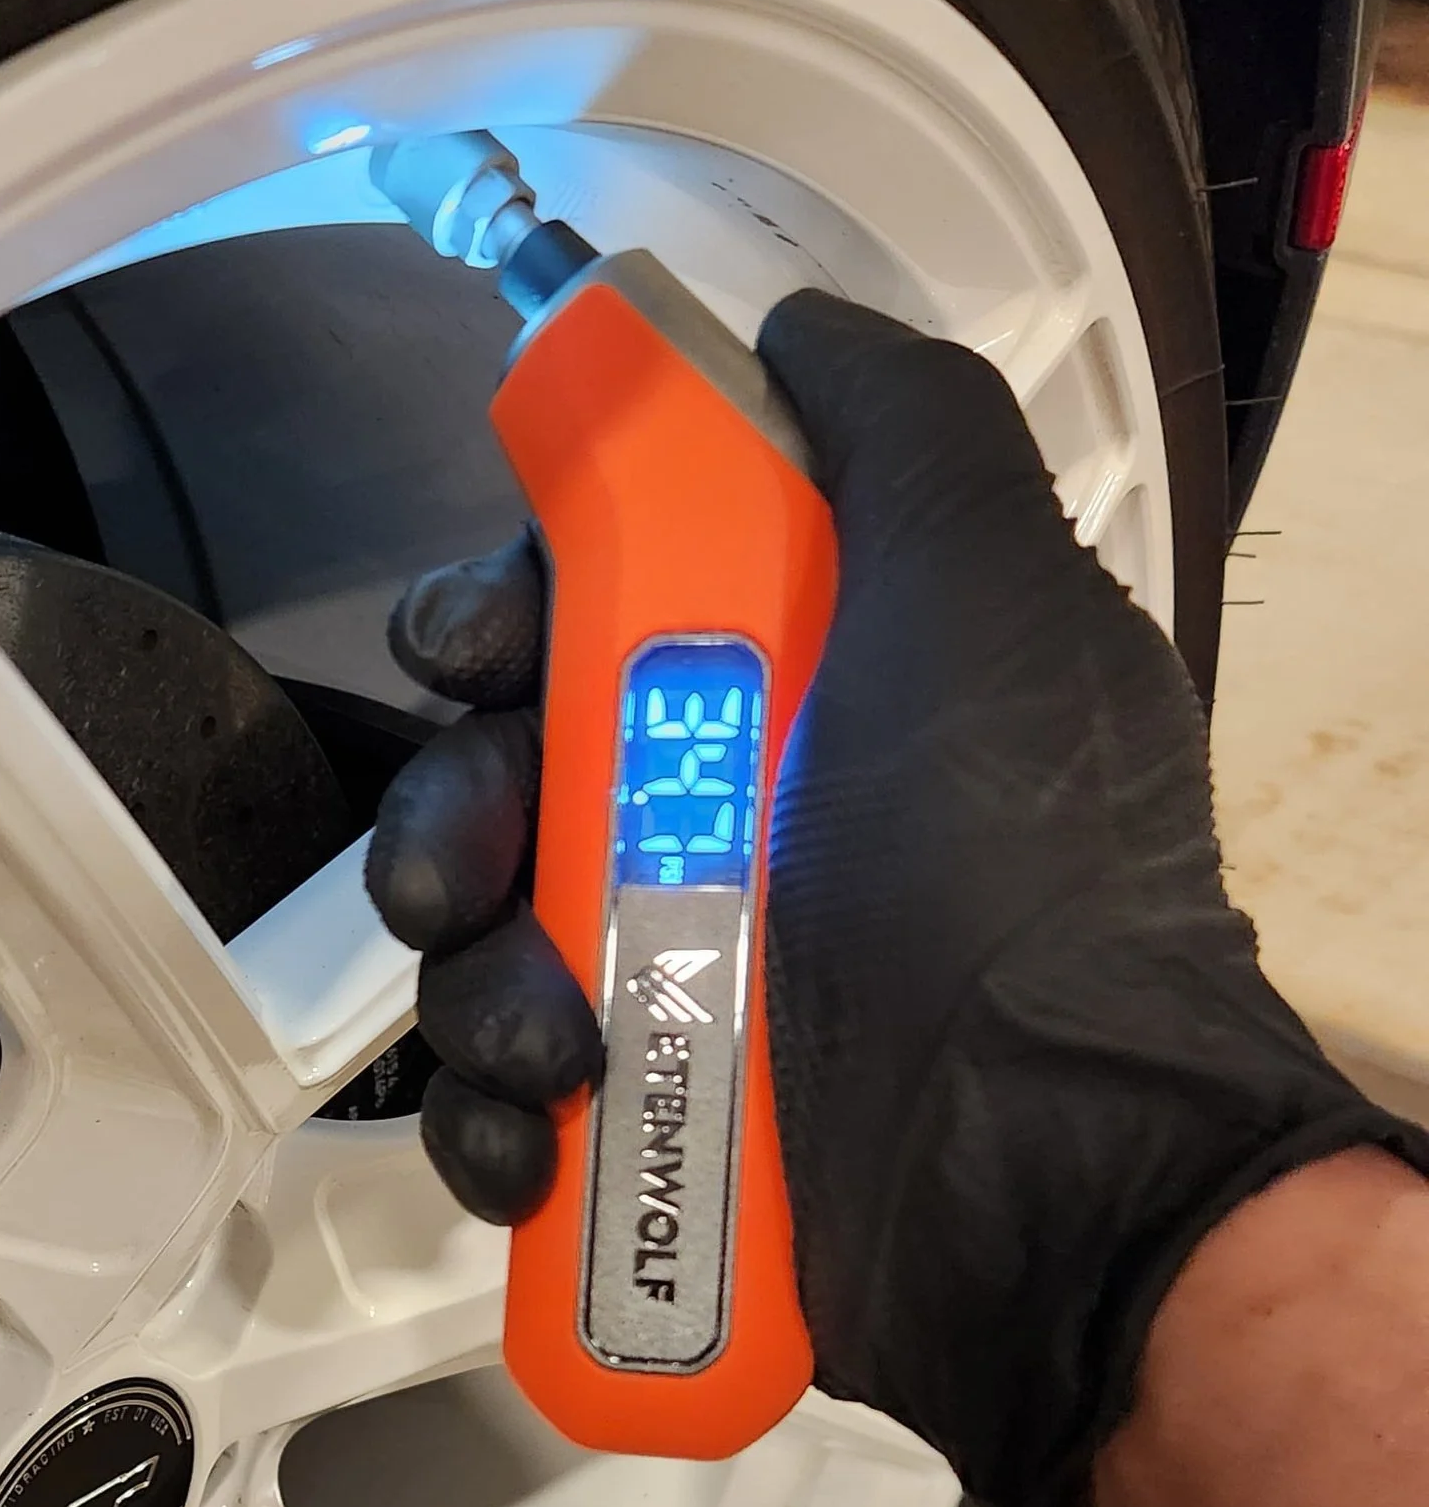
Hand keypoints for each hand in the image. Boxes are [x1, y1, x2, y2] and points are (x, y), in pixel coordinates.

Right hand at [366, 291, 1426, 1506]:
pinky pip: (500, 1108)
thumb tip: (793, 327)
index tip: (481, 651)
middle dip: (454, 817)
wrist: (1053, 1179)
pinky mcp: (646, 1138)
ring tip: (557, 1047)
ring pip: (482, 948)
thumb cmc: (1015, 879)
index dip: (508, 615)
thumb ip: (905, 432)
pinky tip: (528, 1146)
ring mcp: (687, 993)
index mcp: (805, 691)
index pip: (597, 611)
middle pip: (503, 780)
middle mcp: (737, 828)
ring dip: (477, 986)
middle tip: (474, 872)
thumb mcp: (994, 601)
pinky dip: (486, 1127)